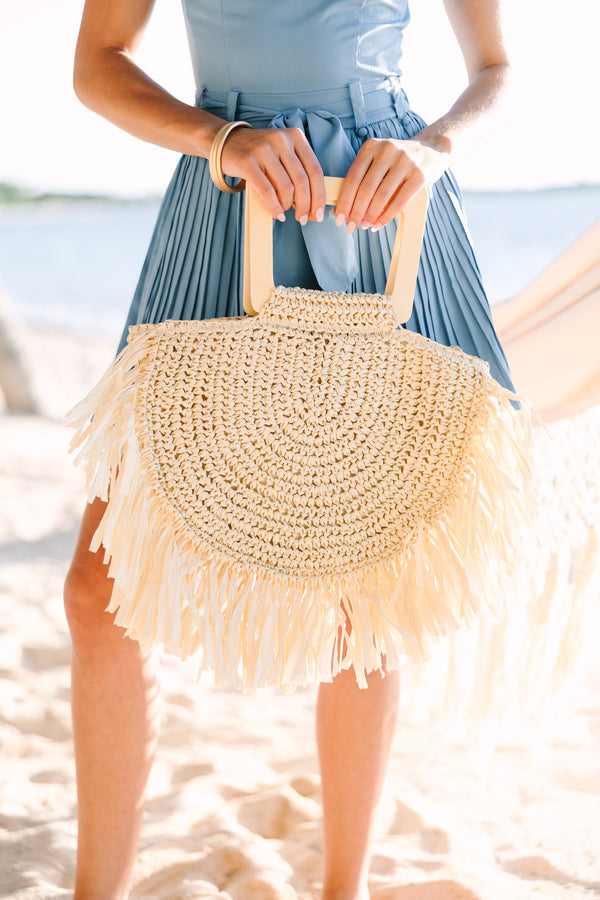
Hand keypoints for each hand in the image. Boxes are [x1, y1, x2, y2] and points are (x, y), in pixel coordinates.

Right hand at [220, 126, 325, 223]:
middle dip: (306, 205)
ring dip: (288, 206)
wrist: (226, 142)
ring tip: (286, 213)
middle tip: (304, 219)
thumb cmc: (259, 154)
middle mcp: (281, 140)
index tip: (318, 213)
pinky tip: (277, 214)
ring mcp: (264, 149)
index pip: (315, 170)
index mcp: (295, 137)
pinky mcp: (248, 162)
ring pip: (286, 187)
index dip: (319, 195)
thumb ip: (298, 171)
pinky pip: (267, 191)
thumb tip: (312, 204)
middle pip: (302, 181)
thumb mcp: (282, 153)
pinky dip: (274, 207)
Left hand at [331, 136, 450, 232]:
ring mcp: (405, 161)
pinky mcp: (419, 174)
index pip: (352, 178)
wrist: (431, 150)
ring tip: (364, 226)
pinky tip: (378, 225)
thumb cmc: (397, 163)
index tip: (338, 218)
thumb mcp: (378, 163)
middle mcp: (387, 150)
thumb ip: (361, 181)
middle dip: (355, 211)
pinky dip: (387, 216)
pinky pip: (399, 201)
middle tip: (350, 227)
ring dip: (370, 215)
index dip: (344, 201)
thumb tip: (338, 210)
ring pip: (381, 195)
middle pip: (365, 188)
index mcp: (371, 147)